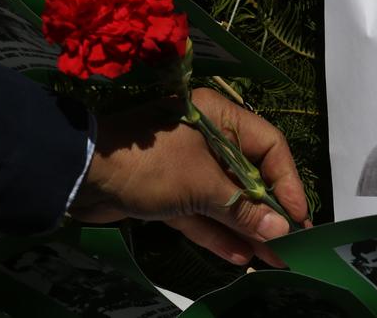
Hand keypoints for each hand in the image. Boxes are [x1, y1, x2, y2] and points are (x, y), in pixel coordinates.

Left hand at [68, 87, 309, 265]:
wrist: (77, 176)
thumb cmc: (150, 165)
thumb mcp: (201, 186)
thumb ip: (242, 209)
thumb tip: (280, 231)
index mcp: (220, 117)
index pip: (269, 147)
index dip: (288, 182)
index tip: (298, 218)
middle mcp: (207, 137)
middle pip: (249, 175)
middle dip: (267, 212)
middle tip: (289, 245)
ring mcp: (186, 166)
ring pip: (225, 198)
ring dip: (245, 228)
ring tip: (271, 260)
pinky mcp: (167, 192)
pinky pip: (200, 212)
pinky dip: (217, 232)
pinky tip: (239, 257)